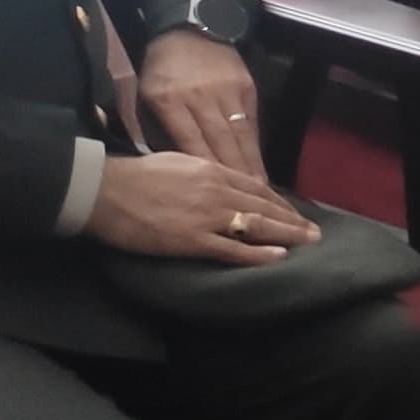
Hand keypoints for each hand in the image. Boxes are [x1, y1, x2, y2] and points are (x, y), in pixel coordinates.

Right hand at [86, 152, 318, 263]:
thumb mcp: (178, 162)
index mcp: (212, 170)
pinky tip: (278, 257)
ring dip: (286, 235)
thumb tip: (221, 181)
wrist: (105, 190)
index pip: (256, 187)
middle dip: (292, 219)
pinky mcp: (191, 240)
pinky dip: (258, 254)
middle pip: (263, 206)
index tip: (294, 212)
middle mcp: (216, 191)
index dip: (279, 201)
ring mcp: (206, 216)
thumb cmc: (135, 175)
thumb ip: (204, 171)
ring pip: (256, 226)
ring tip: (307, 243)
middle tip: (314, 232)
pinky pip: (232, 250)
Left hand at [138, 24, 270, 183]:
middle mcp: (202, 98)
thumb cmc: (162, 70)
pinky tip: (260, 167)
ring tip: (262, 195)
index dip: (208, 172)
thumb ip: (159, 130)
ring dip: (252, 167)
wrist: (189, 29)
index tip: (217, 198)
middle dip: (237, 177)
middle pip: (222, 143)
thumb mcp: (148, 97)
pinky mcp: (246, 88)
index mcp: (171, 101)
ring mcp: (228, 92)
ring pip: (241, 135)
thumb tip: (175, 166)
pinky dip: (256, 147)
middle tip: (250, 209)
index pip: (192, 143)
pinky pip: (251, 123)